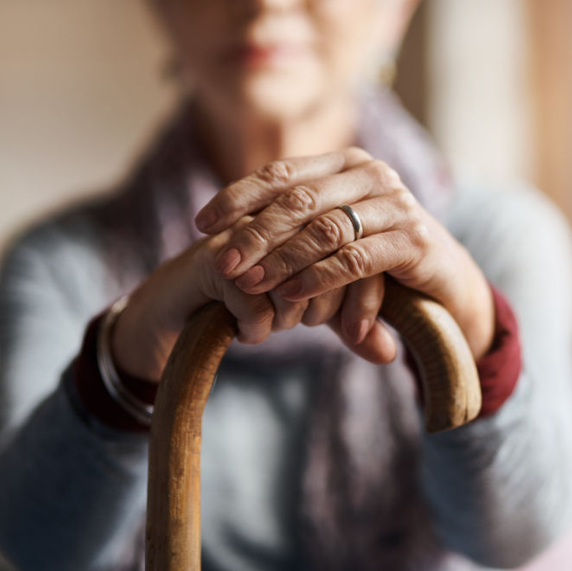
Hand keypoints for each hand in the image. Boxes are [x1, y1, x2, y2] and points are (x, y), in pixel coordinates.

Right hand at [109, 214, 392, 382]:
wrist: (180, 308)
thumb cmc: (253, 302)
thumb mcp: (312, 312)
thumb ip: (354, 326)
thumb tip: (391, 353)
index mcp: (312, 217)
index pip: (359, 249)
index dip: (365, 296)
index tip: (355, 331)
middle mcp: (281, 217)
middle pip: (331, 261)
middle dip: (326, 307)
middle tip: (307, 325)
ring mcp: (246, 233)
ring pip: (293, 279)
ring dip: (290, 316)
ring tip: (277, 328)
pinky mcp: (214, 259)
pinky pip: (254, 299)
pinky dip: (257, 326)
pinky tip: (249, 334)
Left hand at [193, 148, 496, 361]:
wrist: (445, 283)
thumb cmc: (377, 259)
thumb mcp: (331, 238)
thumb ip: (290, 230)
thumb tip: (220, 237)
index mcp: (346, 164)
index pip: (282, 173)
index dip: (238, 196)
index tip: (202, 224)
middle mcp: (371, 174)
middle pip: (298, 200)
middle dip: (253, 234)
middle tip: (221, 263)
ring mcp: (396, 204)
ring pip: (325, 228)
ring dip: (282, 259)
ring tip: (250, 284)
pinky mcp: (413, 240)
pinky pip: (356, 258)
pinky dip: (319, 278)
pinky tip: (290, 294)